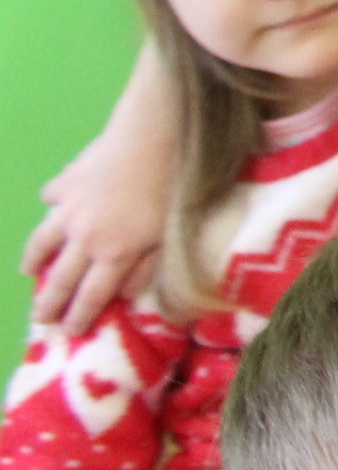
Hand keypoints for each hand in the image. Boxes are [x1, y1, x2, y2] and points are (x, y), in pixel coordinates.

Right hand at [23, 47, 178, 337]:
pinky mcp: (69, 181)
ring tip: (29, 273)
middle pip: (61, 278)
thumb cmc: (176, 187)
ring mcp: (72, 208)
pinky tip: (49, 208)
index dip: (79, 317)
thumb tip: (122, 295)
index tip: (69, 334)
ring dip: (34, 261)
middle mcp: (86, 236)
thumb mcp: (171, 239)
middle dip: (49, 302)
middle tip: (40, 320)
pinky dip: (49, 207)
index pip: (91, 296)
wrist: (156, 135)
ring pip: (43, 242)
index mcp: (115, 253)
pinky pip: (52, 198)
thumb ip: (147, 270)